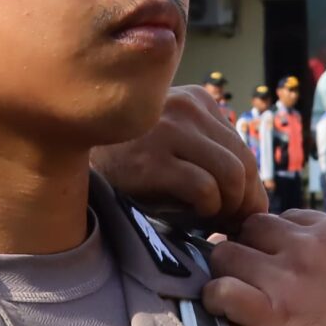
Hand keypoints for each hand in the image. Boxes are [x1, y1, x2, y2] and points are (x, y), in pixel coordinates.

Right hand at [92, 85, 267, 228]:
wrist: (72, 158)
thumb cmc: (127, 161)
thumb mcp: (171, 142)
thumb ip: (207, 154)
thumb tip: (253, 198)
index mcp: (196, 99)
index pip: (243, 148)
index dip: (250, 188)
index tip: (240, 213)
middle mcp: (186, 106)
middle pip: (243, 163)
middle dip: (245, 202)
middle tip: (232, 226)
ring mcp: (168, 130)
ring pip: (231, 176)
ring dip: (228, 208)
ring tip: (214, 223)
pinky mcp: (152, 159)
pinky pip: (204, 189)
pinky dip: (207, 210)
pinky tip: (193, 218)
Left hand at [204, 211, 325, 325]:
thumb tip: (290, 263)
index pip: (283, 217)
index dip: (271, 240)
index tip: (269, 261)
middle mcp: (309, 245)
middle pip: (249, 227)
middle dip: (244, 248)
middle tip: (243, 276)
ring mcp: (288, 277)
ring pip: (227, 252)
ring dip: (224, 272)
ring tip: (229, 293)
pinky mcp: (271, 313)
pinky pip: (221, 289)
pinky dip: (213, 298)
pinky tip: (220, 309)